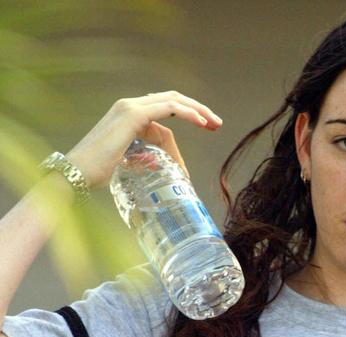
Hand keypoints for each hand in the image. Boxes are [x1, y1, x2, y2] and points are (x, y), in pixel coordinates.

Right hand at [62, 92, 221, 189]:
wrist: (76, 173)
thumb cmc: (95, 174)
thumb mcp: (126, 164)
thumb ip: (143, 159)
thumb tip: (158, 164)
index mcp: (127, 115)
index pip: (163, 111)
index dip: (186, 118)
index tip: (206, 130)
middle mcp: (129, 106)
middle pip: (171, 100)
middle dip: (196, 109)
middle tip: (216, 124)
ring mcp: (130, 108)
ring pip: (172, 101)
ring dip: (196, 110)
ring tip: (214, 123)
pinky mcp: (132, 115)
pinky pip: (167, 108)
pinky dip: (187, 113)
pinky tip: (202, 122)